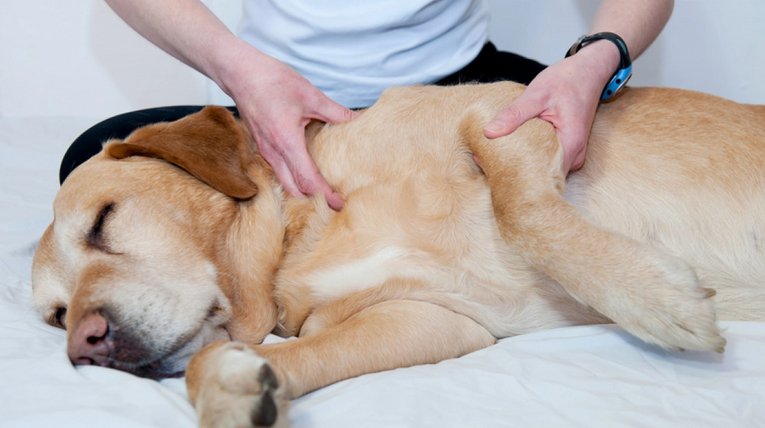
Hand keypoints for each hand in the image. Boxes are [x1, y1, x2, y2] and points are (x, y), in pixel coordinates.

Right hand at [225, 50, 357, 209]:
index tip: (339, 204)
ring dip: (305, 192)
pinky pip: (280, 173)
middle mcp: (273, 152)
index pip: (307, 180)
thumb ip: (336, 112)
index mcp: (286, 141)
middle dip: (315, 200)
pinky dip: (295, 180)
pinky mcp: (263, 148)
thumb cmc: (271, 80)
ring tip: (325, 192)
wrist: (240, 72)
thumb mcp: (310, 94)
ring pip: (285, 184)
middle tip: (337, 202)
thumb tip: (358, 120)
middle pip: (295, 190)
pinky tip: (309, 174)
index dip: (325, 196)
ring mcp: (266, 152)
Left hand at [483, 41, 619, 174]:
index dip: (517, 174)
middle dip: (515, 171)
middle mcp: (574, 155)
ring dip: (522, 163)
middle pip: (542, 175)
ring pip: (543, 168)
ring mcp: (572, 153)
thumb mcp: (536, 94)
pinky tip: (511, 149)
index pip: (542, 175)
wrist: (589, 70)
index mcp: (570, 144)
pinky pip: (546, 158)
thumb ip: (514, 114)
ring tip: (494, 157)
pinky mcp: (566, 148)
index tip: (492, 169)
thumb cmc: (567, 80)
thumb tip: (489, 132)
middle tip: (486, 163)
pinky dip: (530, 154)